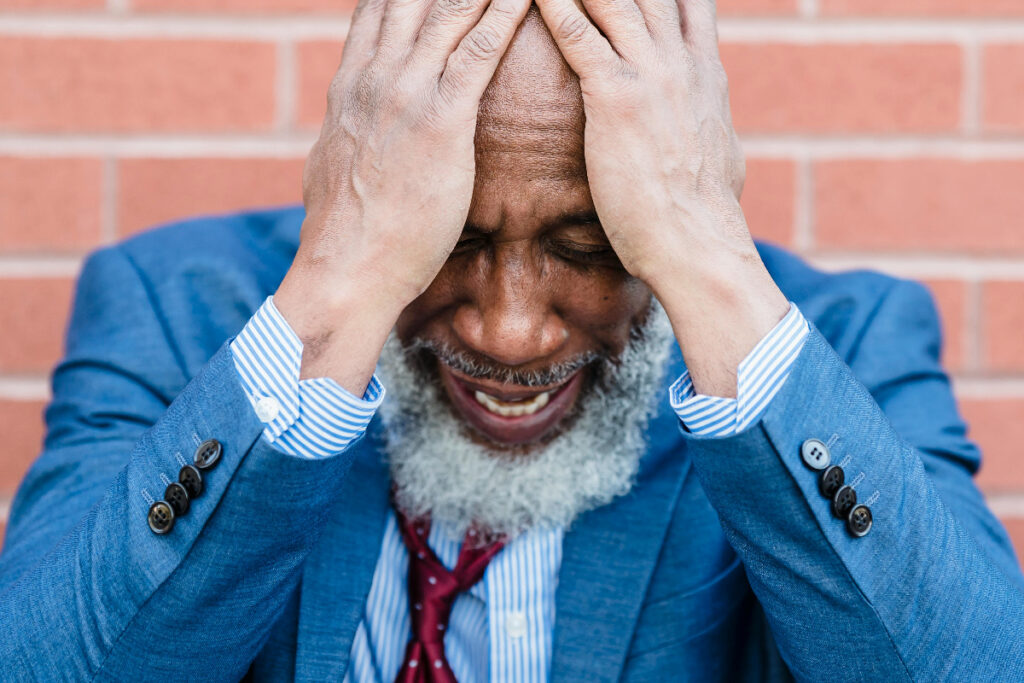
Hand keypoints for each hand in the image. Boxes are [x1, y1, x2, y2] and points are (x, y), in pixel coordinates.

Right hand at [275, 0, 530, 392]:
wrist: (346, 267)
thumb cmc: (344, 230)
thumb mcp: (332, 167)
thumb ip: (345, 135)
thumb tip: (343, 134)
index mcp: (350, 86)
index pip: (377, 10)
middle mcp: (375, 77)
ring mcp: (405, 94)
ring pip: (449, 10)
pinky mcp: (440, 122)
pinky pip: (478, 52)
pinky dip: (504, 14)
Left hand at [535, 0, 789, 395]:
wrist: (698, 245)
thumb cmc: (703, 213)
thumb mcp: (721, 154)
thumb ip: (711, 125)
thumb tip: (717, 129)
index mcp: (704, 72)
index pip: (686, 0)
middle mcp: (682, 61)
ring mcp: (652, 75)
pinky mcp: (618, 100)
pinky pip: (580, 37)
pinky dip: (556, 6)